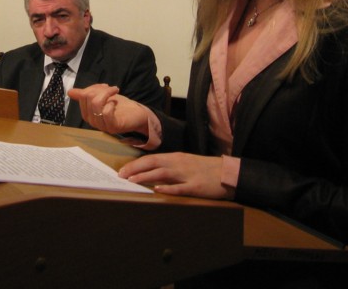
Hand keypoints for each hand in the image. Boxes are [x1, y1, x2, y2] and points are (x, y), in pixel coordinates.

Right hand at [68, 84, 149, 135]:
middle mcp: (92, 121)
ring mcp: (102, 125)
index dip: (92, 88)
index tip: (104, 86)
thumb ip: (87, 94)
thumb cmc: (120, 106)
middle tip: (111, 88)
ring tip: (115, 90)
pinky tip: (116, 102)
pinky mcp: (112, 127)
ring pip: (96, 104)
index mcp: (88, 114)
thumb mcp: (102, 96)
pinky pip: (106, 112)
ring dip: (107, 93)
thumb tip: (70, 92)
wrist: (137, 115)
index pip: (83, 96)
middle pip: (89, 99)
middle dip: (100, 89)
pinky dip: (111, 103)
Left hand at [119, 153, 234, 199]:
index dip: (136, 164)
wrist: (227, 172)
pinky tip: (157, 190)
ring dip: (145, 177)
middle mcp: (179, 163)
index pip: (151, 158)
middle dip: (135, 169)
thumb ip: (170, 166)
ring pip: (162, 173)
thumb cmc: (205, 168)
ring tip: (132, 181)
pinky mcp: (195, 186)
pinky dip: (167, 188)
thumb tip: (151, 172)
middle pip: (153, 163)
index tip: (123, 170)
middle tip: (121, 176)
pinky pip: (179, 187)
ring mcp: (187, 174)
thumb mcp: (185, 163)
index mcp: (176, 157)